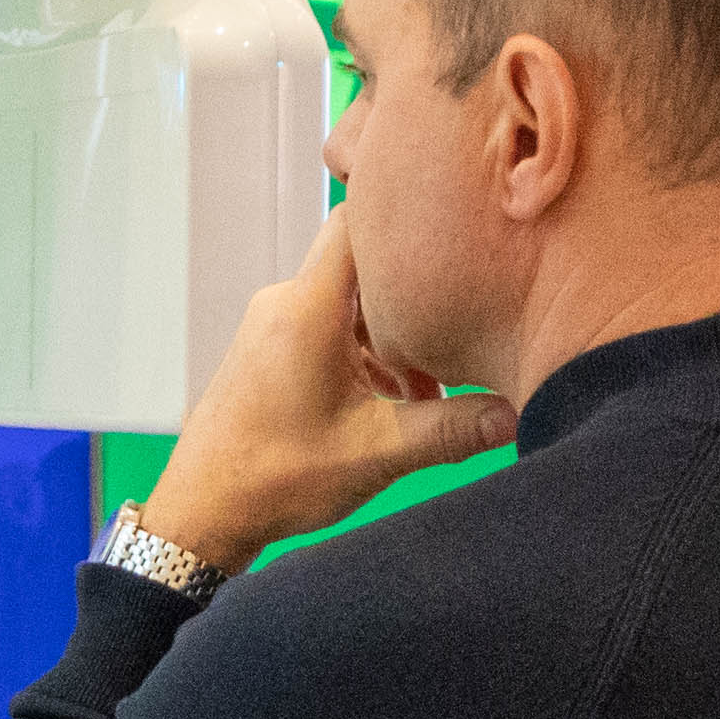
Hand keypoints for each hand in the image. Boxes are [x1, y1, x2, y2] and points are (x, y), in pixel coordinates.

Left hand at [137, 219, 510, 567]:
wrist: (201, 513)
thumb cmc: (274, 479)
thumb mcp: (375, 455)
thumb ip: (451, 429)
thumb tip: (518, 413)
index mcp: (308, 307)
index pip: (358, 216)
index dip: (407, 206)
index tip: (457, 214)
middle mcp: (288, 301)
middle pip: (366, 260)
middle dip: (418, 287)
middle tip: (469, 313)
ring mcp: (277, 322)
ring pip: (354, 298)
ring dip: (398, 330)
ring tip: (438, 378)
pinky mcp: (275, 347)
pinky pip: (334, 323)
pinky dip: (372, 348)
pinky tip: (400, 396)